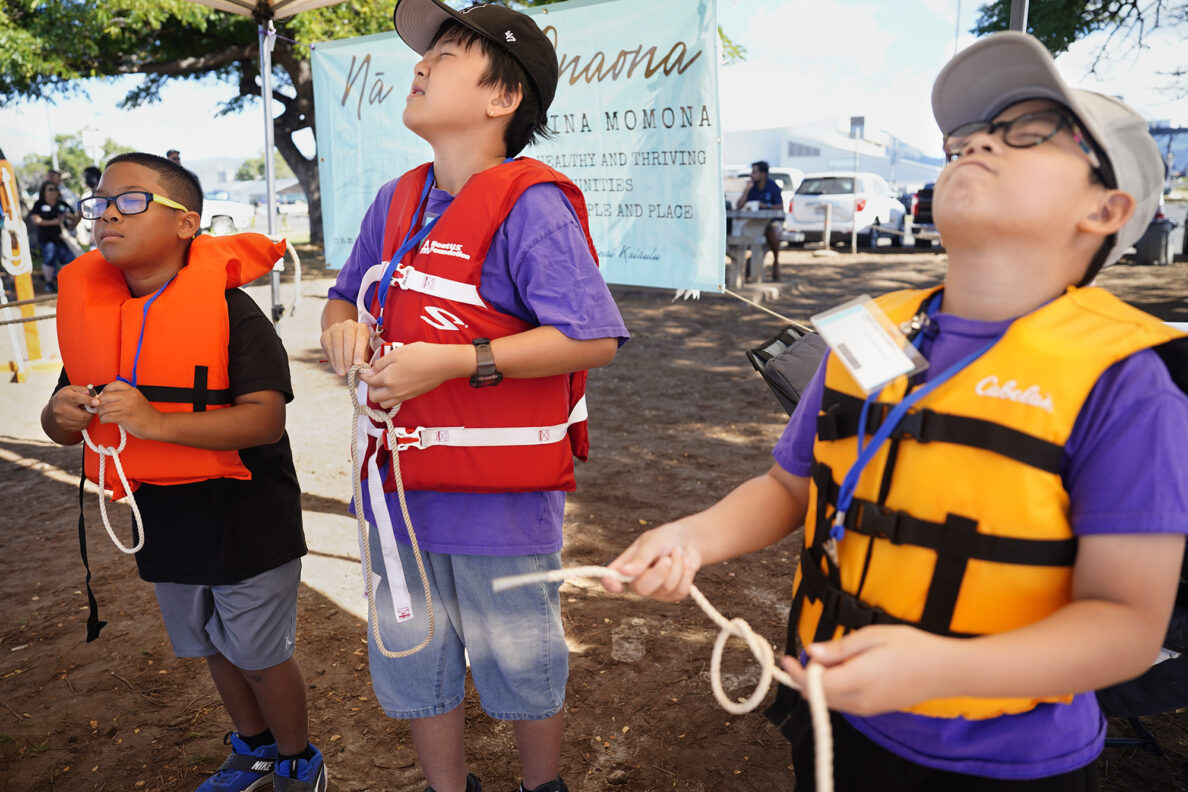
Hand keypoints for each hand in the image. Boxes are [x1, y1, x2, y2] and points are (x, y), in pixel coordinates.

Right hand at [52, 385, 98, 432]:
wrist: (54, 406)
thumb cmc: (66, 396)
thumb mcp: (73, 389)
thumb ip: (84, 390)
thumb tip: (94, 395)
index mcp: (63, 397)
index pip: (77, 398)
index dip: (89, 401)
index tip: (97, 402)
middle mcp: (60, 409)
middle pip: (82, 415)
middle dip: (91, 413)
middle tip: (92, 409)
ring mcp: (61, 419)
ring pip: (82, 422)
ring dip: (88, 418)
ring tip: (85, 412)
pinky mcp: (64, 426)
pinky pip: (80, 427)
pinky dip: (85, 422)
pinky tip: (82, 417)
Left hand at [96, 380, 160, 439]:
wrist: (157, 425)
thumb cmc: (146, 414)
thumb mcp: (137, 399)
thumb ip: (123, 396)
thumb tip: (104, 397)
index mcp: (132, 391)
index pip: (112, 385)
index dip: (104, 391)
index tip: (104, 397)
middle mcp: (129, 397)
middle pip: (104, 397)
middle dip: (99, 404)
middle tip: (101, 409)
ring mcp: (127, 407)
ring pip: (104, 408)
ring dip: (100, 414)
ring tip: (104, 416)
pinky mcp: (124, 417)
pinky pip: (107, 417)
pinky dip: (103, 420)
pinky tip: (106, 421)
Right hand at [320, 319, 371, 376]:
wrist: (343, 338)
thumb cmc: (358, 347)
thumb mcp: (364, 350)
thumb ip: (363, 358)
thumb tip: (361, 368)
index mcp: (362, 328)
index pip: (361, 338)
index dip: (359, 352)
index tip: (357, 364)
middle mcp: (349, 325)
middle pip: (348, 341)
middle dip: (348, 358)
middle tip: (348, 371)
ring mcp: (336, 328)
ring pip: (337, 344)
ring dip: (339, 360)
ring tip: (342, 372)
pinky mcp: (326, 334)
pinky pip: (328, 347)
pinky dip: (332, 359)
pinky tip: (336, 368)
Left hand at [359, 341, 461, 407]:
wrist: (443, 363)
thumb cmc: (421, 355)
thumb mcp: (397, 353)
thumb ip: (380, 364)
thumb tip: (370, 372)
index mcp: (388, 378)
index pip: (368, 381)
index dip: (363, 375)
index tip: (363, 370)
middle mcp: (394, 391)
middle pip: (373, 397)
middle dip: (370, 387)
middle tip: (374, 376)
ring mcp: (403, 396)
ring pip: (383, 403)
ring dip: (380, 395)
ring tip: (384, 383)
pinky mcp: (411, 397)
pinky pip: (395, 402)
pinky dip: (390, 397)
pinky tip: (394, 385)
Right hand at [603, 521, 701, 601]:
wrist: (689, 541)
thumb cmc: (665, 538)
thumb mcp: (652, 542)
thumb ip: (640, 557)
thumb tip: (625, 572)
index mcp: (625, 566)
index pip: (610, 579)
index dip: (609, 584)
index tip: (616, 586)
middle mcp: (637, 582)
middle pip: (641, 589)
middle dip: (659, 573)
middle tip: (667, 558)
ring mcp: (654, 591)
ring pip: (666, 588)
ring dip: (677, 567)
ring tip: (677, 553)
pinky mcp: (671, 595)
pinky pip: (680, 591)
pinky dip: (686, 574)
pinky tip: (685, 564)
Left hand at [779, 625, 955, 715]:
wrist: (945, 671)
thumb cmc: (912, 648)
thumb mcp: (873, 637)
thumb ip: (840, 649)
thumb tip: (812, 653)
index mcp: (858, 680)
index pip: (815, 685)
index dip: (797, 673)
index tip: (787, 658)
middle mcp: (860, 700)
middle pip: (818, 696)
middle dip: (807, 677)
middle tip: (816, 652)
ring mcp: (867, 709)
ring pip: (829, 701)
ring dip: (821, 683)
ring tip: (835, 658)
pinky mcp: (872, 710)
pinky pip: (843, 703)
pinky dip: (835, 688)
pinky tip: (846, 669)